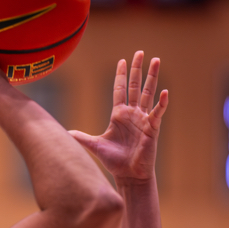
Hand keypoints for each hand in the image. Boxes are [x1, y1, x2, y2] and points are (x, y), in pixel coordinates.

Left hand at [69, 51, 167, 183]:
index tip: (122, 60)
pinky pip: (157, 113)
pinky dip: (161, 104)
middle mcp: (132, 113)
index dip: (121, 75)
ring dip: (152, 78)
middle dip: (137, 69)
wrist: (128, 175)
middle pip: (135, 86)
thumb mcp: (95, 146)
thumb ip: (81, 137)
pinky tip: (164, 93)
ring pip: (148, 93)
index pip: (120, 89)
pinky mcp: (152, 128)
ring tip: (156, 60)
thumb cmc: (114, 161)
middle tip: (140, 52)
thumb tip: (64, 133)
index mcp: (119, 114)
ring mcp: (143, 119)